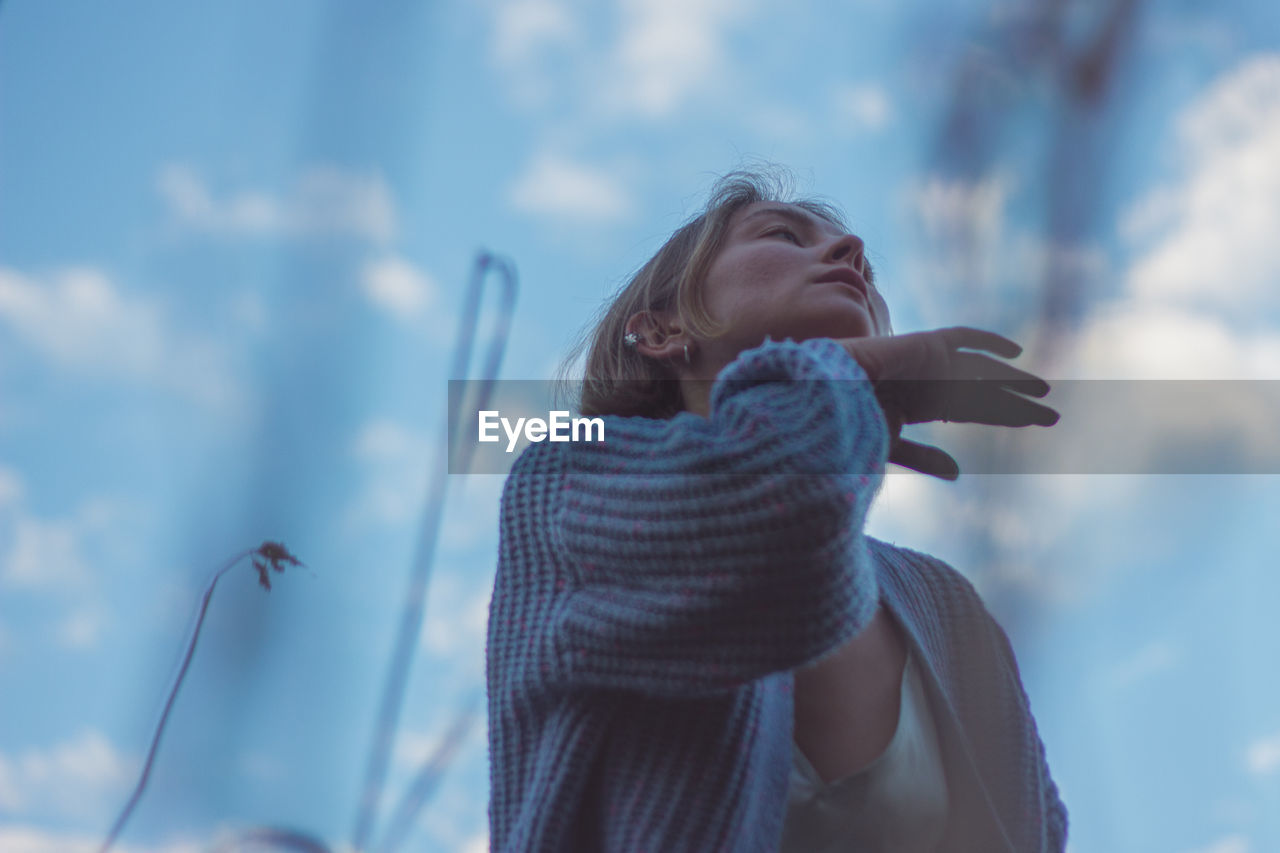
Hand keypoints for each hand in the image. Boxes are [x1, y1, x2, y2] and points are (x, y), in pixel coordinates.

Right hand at [838, 327, 1058, 479]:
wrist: (824, 396)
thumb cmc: (845, 424)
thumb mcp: (890, 446)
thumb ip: (923, 457)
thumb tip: (958, 474)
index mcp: (919, 404)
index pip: (971, 410)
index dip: (1003, 416)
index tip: (1033, 423)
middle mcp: (928, 381)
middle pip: (983, 392)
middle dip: (1016, 403)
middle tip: (1052, 415)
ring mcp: (928, 361)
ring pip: (982, 372)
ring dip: (1013, 381)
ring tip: (1045, 393)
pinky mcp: (927, 343)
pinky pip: (965, 338)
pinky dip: (989, 342)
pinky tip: (1016, 354)